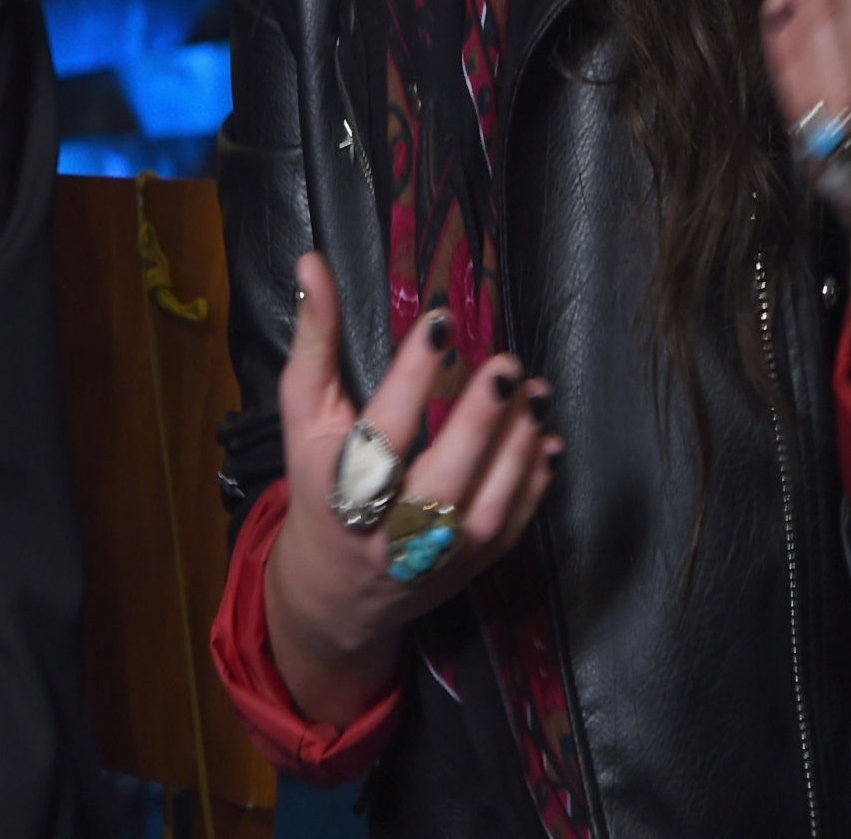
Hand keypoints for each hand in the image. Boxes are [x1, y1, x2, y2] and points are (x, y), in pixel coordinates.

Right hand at [264, 251, 560, 725]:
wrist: (337, 588)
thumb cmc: (318, 481)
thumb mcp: (305, 413)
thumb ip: (315, 339)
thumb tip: (312, 261)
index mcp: (341, 485)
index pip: (382, 429)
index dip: (413, 375)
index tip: (442, 321)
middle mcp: (388, 530)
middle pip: (441, 477)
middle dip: (479, 421)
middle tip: (507, 364)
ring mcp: (434, 557)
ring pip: (485, 507)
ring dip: (517, 449)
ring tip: (535, 392)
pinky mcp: (469, 572)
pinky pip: (510, 529)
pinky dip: (534, 486)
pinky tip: (545, 438)